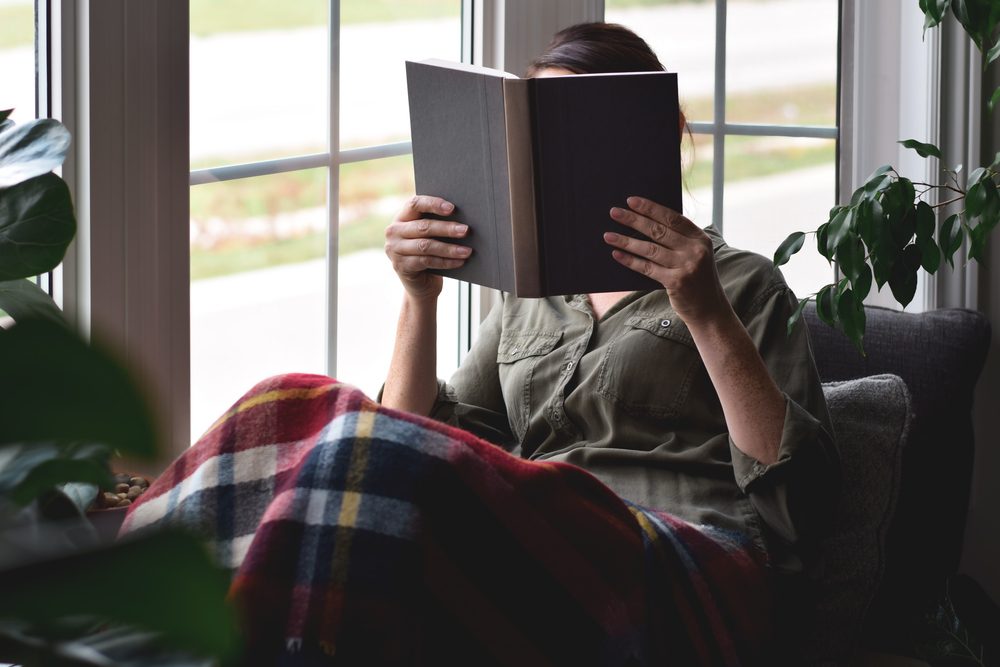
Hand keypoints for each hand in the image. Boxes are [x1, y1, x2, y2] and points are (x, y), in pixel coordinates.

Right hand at [384, 195, 471, 300]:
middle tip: (466, 230)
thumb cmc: (429, 252)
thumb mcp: (430, 236)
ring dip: (449, 248)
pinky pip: (426, 261)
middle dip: (447, 228)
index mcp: (401, 217)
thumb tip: (462, 220)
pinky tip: (460, 261)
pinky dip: (445, 262)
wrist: (420, 283)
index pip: (415, 204)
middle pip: (423, 227)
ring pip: (426, 246)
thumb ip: (438, 224)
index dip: (433, 204)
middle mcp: (394, 231)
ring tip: (467, 250)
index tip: (452, 208)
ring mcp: (395, 250)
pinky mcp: (401, 266)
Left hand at [604, 196, 727, 325]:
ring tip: (608, 235)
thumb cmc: (696, 278)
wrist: (708, 308)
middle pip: (658, 231)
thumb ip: (679, 240)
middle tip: (614, 212)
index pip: (672, 218)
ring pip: (649, 249)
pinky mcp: (676, 282)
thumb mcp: (695, 255)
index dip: (651, 208)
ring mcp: (686, 266)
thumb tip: (646, 222)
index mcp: (700, 238)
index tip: (632, 201)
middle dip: (634, 220)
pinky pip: (647, 268)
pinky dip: (630, 260)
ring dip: (626, 241)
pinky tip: (617, 254)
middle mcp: (695, 250)